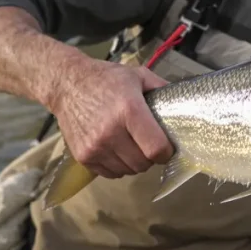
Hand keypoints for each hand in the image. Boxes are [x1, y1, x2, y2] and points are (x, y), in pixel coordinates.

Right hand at [47, 58, 173, 178]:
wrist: (66, 84)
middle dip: (151, 157)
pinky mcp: (83, 157)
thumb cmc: (106, 79)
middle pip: (143, 163)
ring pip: (128, 171)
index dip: (167, 152)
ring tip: (132, 146)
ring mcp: (95, 147)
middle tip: (149, 144)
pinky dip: (118, 166)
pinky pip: (111, 174)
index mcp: (129, 111)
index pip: (156, 148)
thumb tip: (184, 102)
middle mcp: (111, 132)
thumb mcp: (138, 75)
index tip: (167, 147)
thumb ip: (162, 88)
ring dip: (135, 163)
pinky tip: (118, 150)